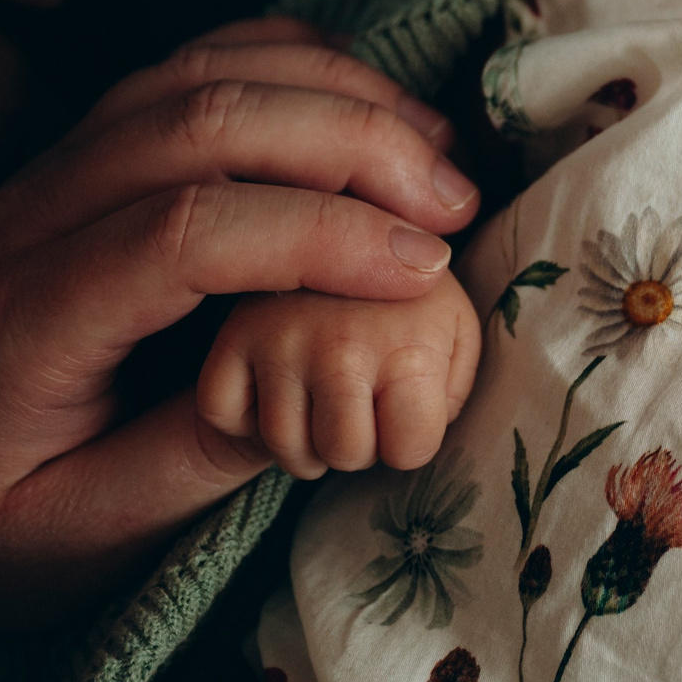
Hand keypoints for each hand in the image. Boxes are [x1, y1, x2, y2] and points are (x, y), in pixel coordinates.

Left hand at [0, 19, 481, 681]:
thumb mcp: (91, 534)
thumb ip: (207, 455)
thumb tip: (334, 377)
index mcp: (26, 317)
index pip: (184, 232)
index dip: (319, 234)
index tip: (426, 269)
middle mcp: (29, 216)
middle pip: (200, 122)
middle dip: (350, 144)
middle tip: (457, 201)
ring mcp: (52, 168)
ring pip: (199, 72)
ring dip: (333, 92)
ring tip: (438, 147)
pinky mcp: (85, 151)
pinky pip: (189, 62)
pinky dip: (287, 57)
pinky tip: (368, 95)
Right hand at [199, 277, 480, 480]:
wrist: (351, 227)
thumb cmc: (411, 298)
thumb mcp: (457, 334)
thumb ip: (452, 389)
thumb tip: (425, 423)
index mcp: (411, 342)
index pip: (409, 451)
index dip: (411, 440)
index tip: (404, 405)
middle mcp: (340, 343)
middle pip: (344, 454)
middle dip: (358, 443)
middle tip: (361, 399)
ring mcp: (279, 340)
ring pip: (286, 447)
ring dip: (306, 439)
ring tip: (324, 394)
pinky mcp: (230, 336)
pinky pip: (223, 415)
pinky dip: (243, 415)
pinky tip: (276, 383)